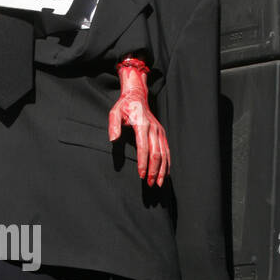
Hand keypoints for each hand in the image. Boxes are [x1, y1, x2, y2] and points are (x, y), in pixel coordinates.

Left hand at [108, 56, 169, 186]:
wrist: (137, 96)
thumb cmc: (124, 106)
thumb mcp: (115, 112)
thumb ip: (113, 125)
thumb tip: (113, 140)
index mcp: (142, 125)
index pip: (144, 148)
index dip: (143, 163)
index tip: (141, 175)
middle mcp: (154, 129)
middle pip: (157, 153)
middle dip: (154, 170)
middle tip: (150, 184)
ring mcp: (160, 131)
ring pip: (164, 153)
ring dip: (162, 170)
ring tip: (158, 183)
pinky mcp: (162, 134)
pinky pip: (167, 150)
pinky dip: (167, 163)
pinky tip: (165, 174)